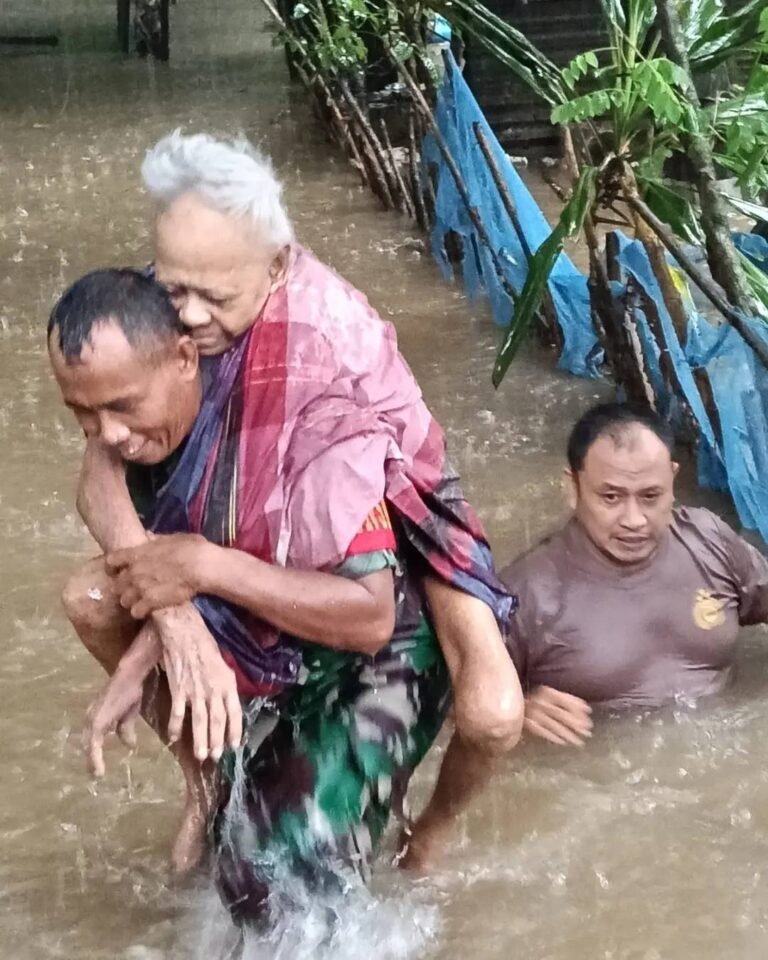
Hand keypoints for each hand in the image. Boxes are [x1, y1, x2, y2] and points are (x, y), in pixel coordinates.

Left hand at [84, 665, 144, 777]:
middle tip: (95, 775)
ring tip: (96, 775)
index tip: (98, 768)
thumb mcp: (129, 714)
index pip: (92, 739)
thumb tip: (129, 745)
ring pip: (88, 746)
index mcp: (98, 717)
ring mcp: (93, 720)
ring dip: (91, 761)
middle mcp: (91, 719)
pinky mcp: (97, 721)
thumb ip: (125, 729)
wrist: (131, 677)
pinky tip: (99, 769)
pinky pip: (94, 744)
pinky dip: (95, 758)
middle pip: (87, 744)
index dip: (94, 753)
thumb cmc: (130, 691)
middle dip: (90, 760)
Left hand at [106, 534, 213, 617]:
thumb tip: (149, 537)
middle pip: (116, 584)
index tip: (118, 570)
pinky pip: (136, 612)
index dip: (113, 567)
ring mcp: (140, 589)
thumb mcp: (172, 538)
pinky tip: (148, 609)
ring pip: (124, 600)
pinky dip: (141, 611)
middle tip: (134, 588)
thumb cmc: (190, 548)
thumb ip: (156, 540)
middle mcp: (133, 572)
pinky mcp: (150, 603)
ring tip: (141, 601)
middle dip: (124, 587)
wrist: (201, 566)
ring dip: (131, 601)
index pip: (111, 561)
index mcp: (136, 554)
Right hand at [153, 605, 242, 761]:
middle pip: (217, 721)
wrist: (184, 631)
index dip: (235, 730)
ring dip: (200, 740)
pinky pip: (177, 713)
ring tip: (200, 755)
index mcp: (227, 682)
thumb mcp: (223, 664)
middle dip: (217, 741)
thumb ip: (225, 684)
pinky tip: (173, 738)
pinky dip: (175, 727)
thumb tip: (227, 701)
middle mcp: (214, 689)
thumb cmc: (205, 644)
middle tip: (215, 756)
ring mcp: (195, 691)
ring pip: (199, 721)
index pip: (235, 712)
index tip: (234, 745)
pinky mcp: (178, 689)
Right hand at [524, 686, 592, 745]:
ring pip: (553, 725)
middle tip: (587, 733)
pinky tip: (563, 742)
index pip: (565, 700)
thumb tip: (587, 709)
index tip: (589, 717)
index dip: (578, 709)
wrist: (511, 705)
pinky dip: (553, 737)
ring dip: (567, 734)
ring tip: (579, 741)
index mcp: (546, 692)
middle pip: (560, 714)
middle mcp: (539, 701)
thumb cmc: (537, 700)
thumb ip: (568, 700)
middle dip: (575, 724)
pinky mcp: (527, 724)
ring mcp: (532, 713)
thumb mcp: (551, 695)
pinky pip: (542, 731)